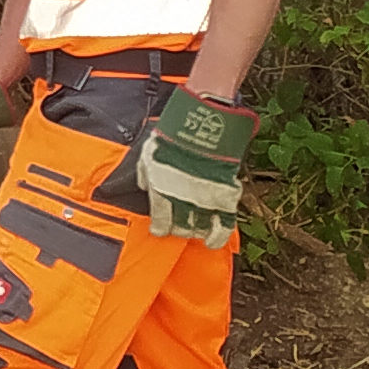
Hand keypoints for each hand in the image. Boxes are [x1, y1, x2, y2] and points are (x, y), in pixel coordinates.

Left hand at [136, 88, 254, 247]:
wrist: (201, 125)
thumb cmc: (172, 137)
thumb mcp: (148, 153)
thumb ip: (144, 173)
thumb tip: (143, 186)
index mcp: (161, 189)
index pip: (161, 220)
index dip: (160, 228)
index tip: (159, 230)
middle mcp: (182, 199)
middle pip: (181, 227)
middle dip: (178, 229)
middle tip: (177, 225)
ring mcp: (205, 199)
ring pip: (200, 228)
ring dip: (196, 231)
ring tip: (194, 229)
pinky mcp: (225, 196)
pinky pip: (224, 224)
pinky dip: (219, 236)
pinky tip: (213, 242)